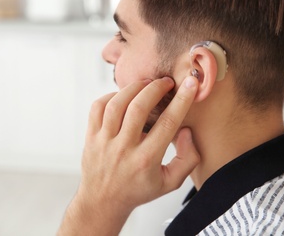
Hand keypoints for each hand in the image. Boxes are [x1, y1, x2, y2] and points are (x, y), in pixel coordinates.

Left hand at [58, 76, 199, 235]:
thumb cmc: (138, 190)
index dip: (182, 100)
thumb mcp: (170, 182)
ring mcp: (104, 142)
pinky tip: (124, 97)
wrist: (103, 201)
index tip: (191, 83)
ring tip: (147, 84)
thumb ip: (187, 159)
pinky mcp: (91, 136)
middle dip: (156, 88)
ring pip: (117, 104)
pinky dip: (112, 96)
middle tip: (166, 82)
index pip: (168, 123)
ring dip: (134, 88)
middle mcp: (123, 149)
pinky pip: (98, 107)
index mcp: (146, 160)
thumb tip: (185, 131)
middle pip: (139, 108)